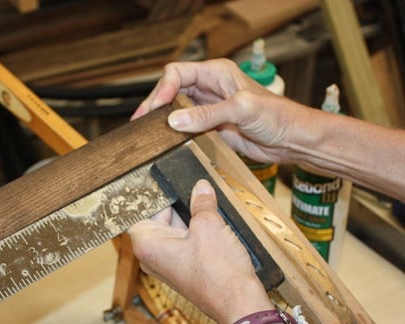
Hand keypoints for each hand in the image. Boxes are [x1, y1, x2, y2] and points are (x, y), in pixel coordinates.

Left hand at [127, 179, 271, 323]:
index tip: (166, 182)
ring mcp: (167, 265)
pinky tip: (211, 222)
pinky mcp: (183, 270)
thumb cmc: (218, 272)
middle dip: (175, 205)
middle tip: (192, 189)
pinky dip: (194, 232)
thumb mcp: (209, 225)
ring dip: (188, 218)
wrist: (238, 303)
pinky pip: (184, 243)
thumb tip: (200, 188)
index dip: (152, 197)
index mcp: (147, 244)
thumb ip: (201, 203)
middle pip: (157, 219)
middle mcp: (151, 257)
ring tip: (205, 204)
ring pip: (173, 231)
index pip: (138, 212)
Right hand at [132, 59, 307, 165]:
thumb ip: (207, 114)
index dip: (162, 89)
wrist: (291, 140)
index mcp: (217, 73)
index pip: (177, 73)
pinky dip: (174, 133)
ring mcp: (209, 108)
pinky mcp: (211, 127)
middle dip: (156, 104)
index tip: (154, 109)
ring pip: (176, 109)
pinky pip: (186, 127)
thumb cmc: (277, 116)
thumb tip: (175, 119)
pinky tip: (165, 141)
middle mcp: (210, 88)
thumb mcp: (241, 109)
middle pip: (172, 90)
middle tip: (141, 122)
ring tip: (148, 132)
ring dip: (163, 119)